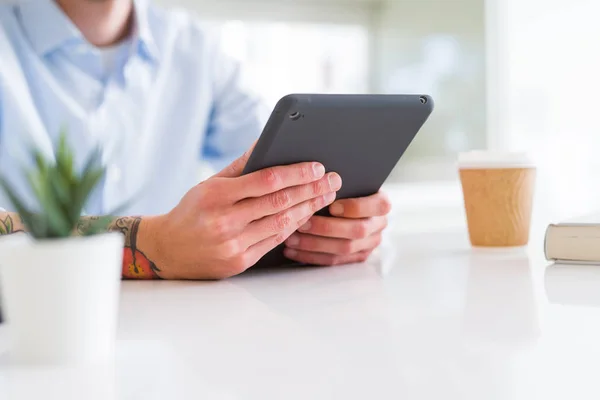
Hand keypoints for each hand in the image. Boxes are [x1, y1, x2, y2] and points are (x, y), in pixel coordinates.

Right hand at [142, 147, 341, 278]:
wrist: (166, 250)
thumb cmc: (191, 212)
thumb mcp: (209, 184)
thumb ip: (240, 166)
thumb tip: (266, 143)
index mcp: (216, 195)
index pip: (266, 180)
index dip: (296, 173)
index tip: (317, 167)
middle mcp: (224, 221)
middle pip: (279, 202)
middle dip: (311, 190)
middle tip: (334, 181)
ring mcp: (232, 244)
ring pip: (281, 223)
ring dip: (308, 208)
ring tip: (326, 196)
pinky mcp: (239, 262)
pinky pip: (274, 242)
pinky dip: (293, 227)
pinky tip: (307, 216)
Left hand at [283, 192, 390, 265]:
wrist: (349, 206)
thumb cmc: (345, 189)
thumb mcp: (347, 182)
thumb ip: (337, 185)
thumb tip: (319, 181)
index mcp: (382, 203)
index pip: (378, 206)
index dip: (354, 207)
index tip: (332, 206)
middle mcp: (379, 225)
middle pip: (357, 230)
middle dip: (327, 228)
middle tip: (303, 224)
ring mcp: (369, 244)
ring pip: (344, 249)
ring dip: (314, 245)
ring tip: (292, 239)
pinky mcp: (356, 257)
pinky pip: (334, 261)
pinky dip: (311, 256)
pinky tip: (293, 251)